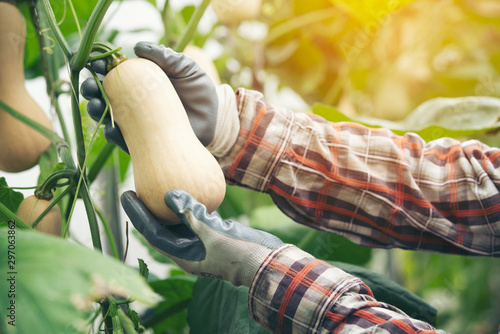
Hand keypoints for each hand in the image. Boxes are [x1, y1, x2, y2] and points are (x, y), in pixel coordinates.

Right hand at [81, 41, 218, 152]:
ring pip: (108, 117)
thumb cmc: (199, 89)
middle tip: (90, 87)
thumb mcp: (185, 68)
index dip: (102, 69)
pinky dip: (114, 134)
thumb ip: (164, 56)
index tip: (98, 65)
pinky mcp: (144, 142)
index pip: (115, 74)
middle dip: (92, 90)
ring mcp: (138, 122)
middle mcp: (135, 102)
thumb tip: (137, 46)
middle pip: (104, 95)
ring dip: (96, 111)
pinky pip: (123, 140)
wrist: (215, 118)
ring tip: (95, 105)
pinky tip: (111, 129)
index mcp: (141, 81)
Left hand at [121, 189, 283, 286]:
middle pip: (161, 226)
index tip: (127, 193)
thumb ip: (192, 215)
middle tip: (137, 186)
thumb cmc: (240, 254)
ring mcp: (201, 242)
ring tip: (157, 183)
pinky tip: (188, 186)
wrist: (266, 261)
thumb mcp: (214, 234)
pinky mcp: (214, 234)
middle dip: (148, 208)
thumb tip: (169, 195)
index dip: (138, 213)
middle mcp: (188, 249)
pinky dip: (190, 203)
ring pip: (178, 221)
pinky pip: (196, 217)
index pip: (153, 232)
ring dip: (168, 204)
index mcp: (183, 255)